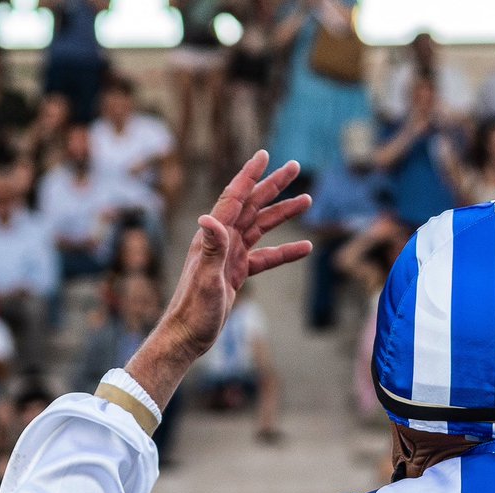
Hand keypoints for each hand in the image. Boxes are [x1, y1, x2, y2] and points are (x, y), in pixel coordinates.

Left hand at [128, 151, 312, 408]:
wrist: (188, 335)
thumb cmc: (194, 310)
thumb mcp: (205, 279)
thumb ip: (212, 249)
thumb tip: (209, 218)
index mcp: (213, 236)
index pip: (234, 198)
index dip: (250, 175)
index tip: (266, 156)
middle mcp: (221, 240)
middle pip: (252, 205)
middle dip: (273, 186)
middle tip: (295, 167)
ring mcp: (230, 256)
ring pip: (261, 227)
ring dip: (283, 213)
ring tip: (307, 200)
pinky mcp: (236, 273)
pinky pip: (265, 257)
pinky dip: (285, 251)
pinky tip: (304, 248)